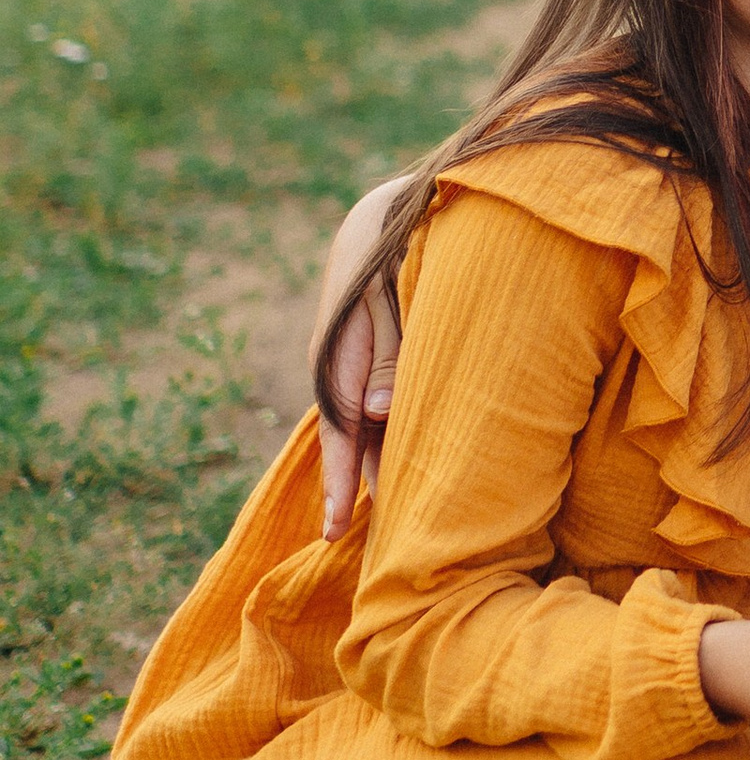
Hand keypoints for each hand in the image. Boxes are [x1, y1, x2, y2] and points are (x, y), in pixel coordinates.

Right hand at [311, 178, 408, 539]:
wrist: (389, 213)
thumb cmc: (394, 250)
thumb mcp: (388, 296)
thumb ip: (389, 352)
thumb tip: (378, 414)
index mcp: (337, 358)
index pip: (338, 433)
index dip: (338, 483)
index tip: (333, 532)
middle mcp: (342, 369)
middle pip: (354, 439)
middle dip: (362, 487)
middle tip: (374, 546)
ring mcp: (359, 366)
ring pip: (369, 426)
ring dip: (380, 464)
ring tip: (398, 520)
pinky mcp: (376, 361)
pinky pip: (380, 407)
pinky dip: (390, 435)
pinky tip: (406, 463)